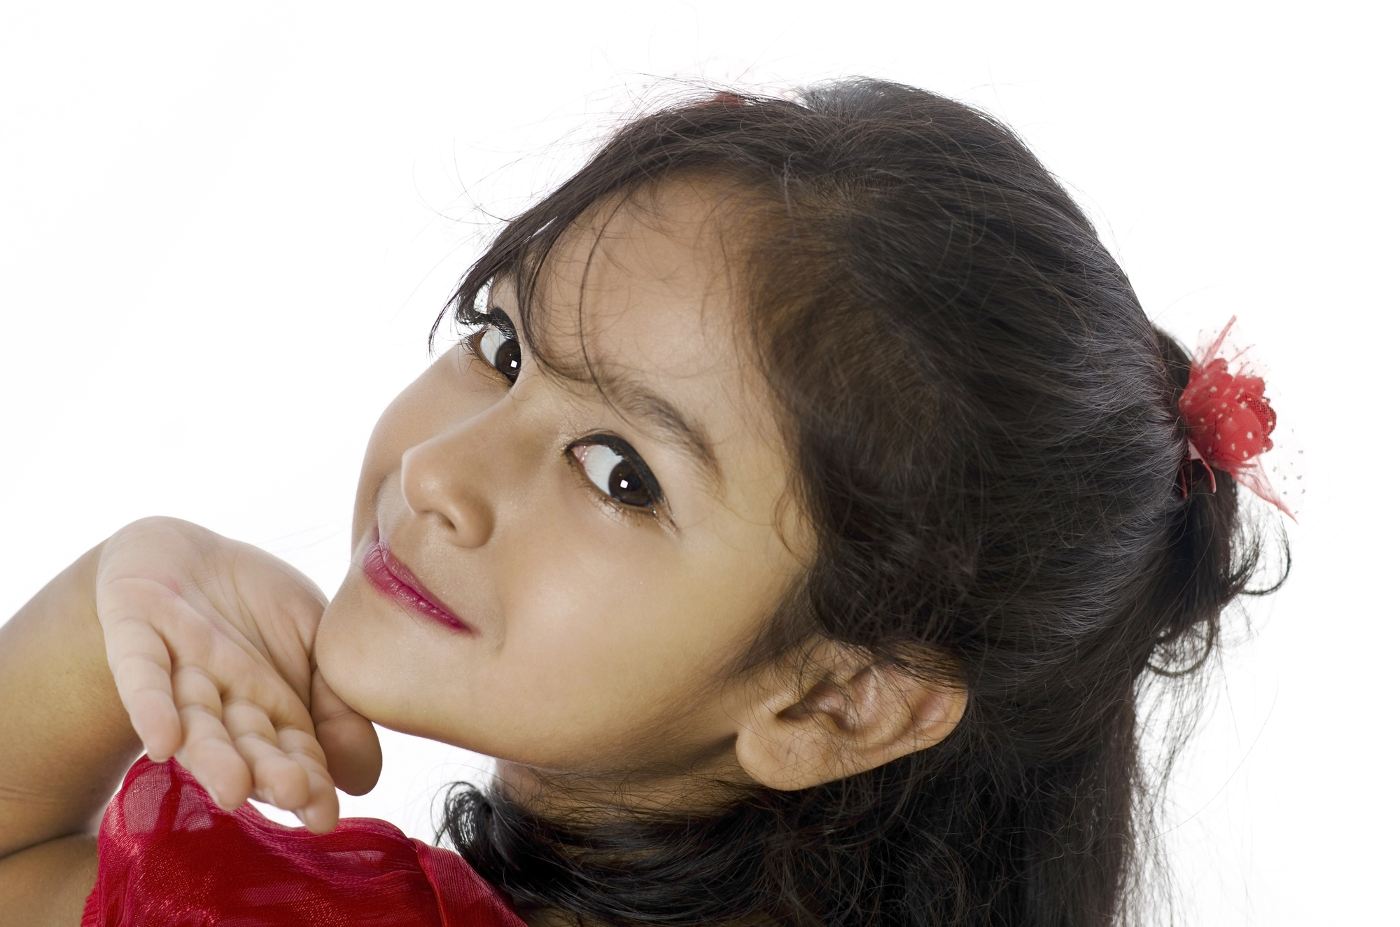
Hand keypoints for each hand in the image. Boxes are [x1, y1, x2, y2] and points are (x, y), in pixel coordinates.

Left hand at [95, 515, 380, 832]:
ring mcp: (180, 672)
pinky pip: (141, 674)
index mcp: (272, 708)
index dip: (310, 784)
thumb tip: (363, 776)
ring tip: (234, 789)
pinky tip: (163, 740)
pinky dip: (151, 707)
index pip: (295, 752)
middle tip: (289, 794)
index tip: (325, 817)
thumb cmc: (258, 600)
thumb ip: (340, 698)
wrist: (186, 552)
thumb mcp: (319, 636)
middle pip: (245, 744)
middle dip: (265, 771)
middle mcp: (225, 702)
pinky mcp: (136, 635)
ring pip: (197, 720)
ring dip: (213, 756)